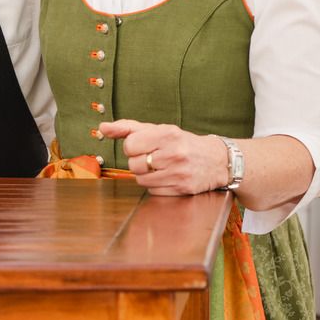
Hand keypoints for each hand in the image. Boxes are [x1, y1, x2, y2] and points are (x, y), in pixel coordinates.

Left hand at [99, 120, 226, 195]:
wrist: (216, 160)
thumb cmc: (182, 143)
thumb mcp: (158, 130)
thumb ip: (128, 128)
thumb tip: (103, 128)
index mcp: (167, 134)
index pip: (130, 145)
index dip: (132, 147)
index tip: (144, 146)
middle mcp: (174, 153)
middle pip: (134, 164)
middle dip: (139, 162)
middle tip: (154, 158)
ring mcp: (179, 173)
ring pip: (141, 180)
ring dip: (146, 175)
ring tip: (160, 168)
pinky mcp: (182, 189)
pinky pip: (152, 191)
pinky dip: (155, 186)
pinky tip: (167, 177)